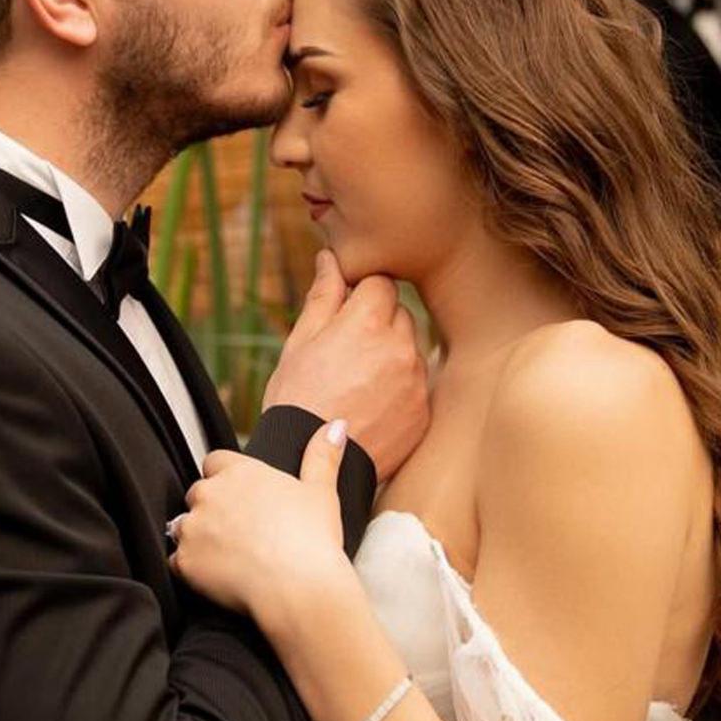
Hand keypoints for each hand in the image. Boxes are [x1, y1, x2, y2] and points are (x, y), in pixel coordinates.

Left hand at [170, 421, 356, 639]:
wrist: (298, 587)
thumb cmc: (312, 540)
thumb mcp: (322, 491)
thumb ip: (322, 455)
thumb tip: (336, 426)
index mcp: (239, 472)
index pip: (215, 462)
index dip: (225, 478)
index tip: (241, 497)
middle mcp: (210, 494)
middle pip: (197, 494)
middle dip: (211, 509)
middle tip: (239, 531)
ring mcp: (193, 527)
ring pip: (182, 526)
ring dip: (197, 537)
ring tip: (227, 555)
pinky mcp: (184, 561)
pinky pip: (176, 562)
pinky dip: (191, 569)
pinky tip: (216, 577)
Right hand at [263, 252, 429, 480]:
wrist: (309, 463)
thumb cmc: (296, 398)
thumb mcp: (300, 342)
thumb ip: (323, 295)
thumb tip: (330, 258)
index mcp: (368, 321)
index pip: (381, 283)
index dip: (361, 295)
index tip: (345, 314)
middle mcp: (400, 346)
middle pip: (399, 314)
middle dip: (377, 323)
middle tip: (346, 354)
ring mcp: (416, 380)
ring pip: (409, 349)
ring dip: (390, 355)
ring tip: (357, 384)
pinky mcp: (424, 411)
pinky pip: (416, 384)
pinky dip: (399, 389)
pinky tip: (371, 406)